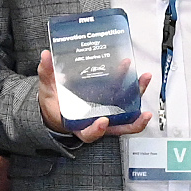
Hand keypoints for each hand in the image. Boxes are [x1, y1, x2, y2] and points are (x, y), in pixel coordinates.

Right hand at [35, 50, 152, 141]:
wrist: (58, 108)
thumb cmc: (55, 104)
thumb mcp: (47, 91)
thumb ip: (47, 74)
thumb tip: (46, 56)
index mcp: (78, 125)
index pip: (88, 133)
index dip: (96, 130)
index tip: (101, 122)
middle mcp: (96, 123)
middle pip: (118, 128)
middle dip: (133, 122)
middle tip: (142, 114)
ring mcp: (107, 116)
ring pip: (127, 117)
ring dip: (140, 104)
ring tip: (144, 82)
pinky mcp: (113, 106)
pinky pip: (127, 104)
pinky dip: (136, 93)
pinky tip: (140, 79)